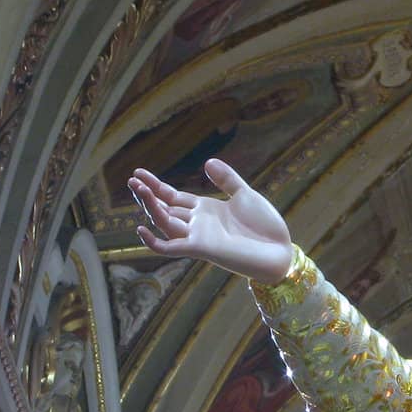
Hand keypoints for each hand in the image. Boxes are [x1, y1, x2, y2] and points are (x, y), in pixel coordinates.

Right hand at [129, 159, 294, 282]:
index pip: (172, 196)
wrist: (280, 250)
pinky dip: (154, 242)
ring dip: (150, 207)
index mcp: (205, 209)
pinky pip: (171, 248)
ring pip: (164, 222)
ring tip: (138, 190)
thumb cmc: (265, 226)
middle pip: (164, 208)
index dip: (155, 185)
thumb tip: (207, 162)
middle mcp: (197, 223)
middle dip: (147, 195)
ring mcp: (198, 236)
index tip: (137, 173)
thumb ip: (227, 180)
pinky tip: (141, 229)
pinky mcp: (202, 249)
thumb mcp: (245, 195)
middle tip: (132, 180)